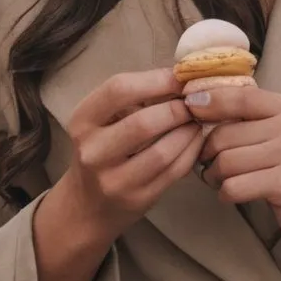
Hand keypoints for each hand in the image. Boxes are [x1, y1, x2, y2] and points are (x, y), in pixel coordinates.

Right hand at [60, 68, 203, 243]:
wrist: (88, 204)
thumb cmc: (103, 148)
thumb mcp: (104, 119)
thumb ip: (135, 97)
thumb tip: (182, 76)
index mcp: (82, 121)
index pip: (119, 89)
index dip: (156, 80)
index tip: (180, 77)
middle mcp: (93, 151)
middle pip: (144, 123)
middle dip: (177, 109)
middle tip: (194, 102)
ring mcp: (114, 180)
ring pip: (163, 151)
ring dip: (189, 131)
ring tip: (197, 120)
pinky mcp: (137, 199)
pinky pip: (174, 171)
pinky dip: (192, 151)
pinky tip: (196, 139)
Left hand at [188, 88, 280, 280]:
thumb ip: (251, 115)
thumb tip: (199, 100)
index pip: (238, 96)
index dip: (207, 100)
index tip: (188, 105)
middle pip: (224, 134)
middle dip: (207, 153)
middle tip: (209, 164)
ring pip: (226, 161)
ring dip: (214, 176)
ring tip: (221, 180)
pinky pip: (234, 186)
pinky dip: (226, 193)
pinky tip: (233, 194)